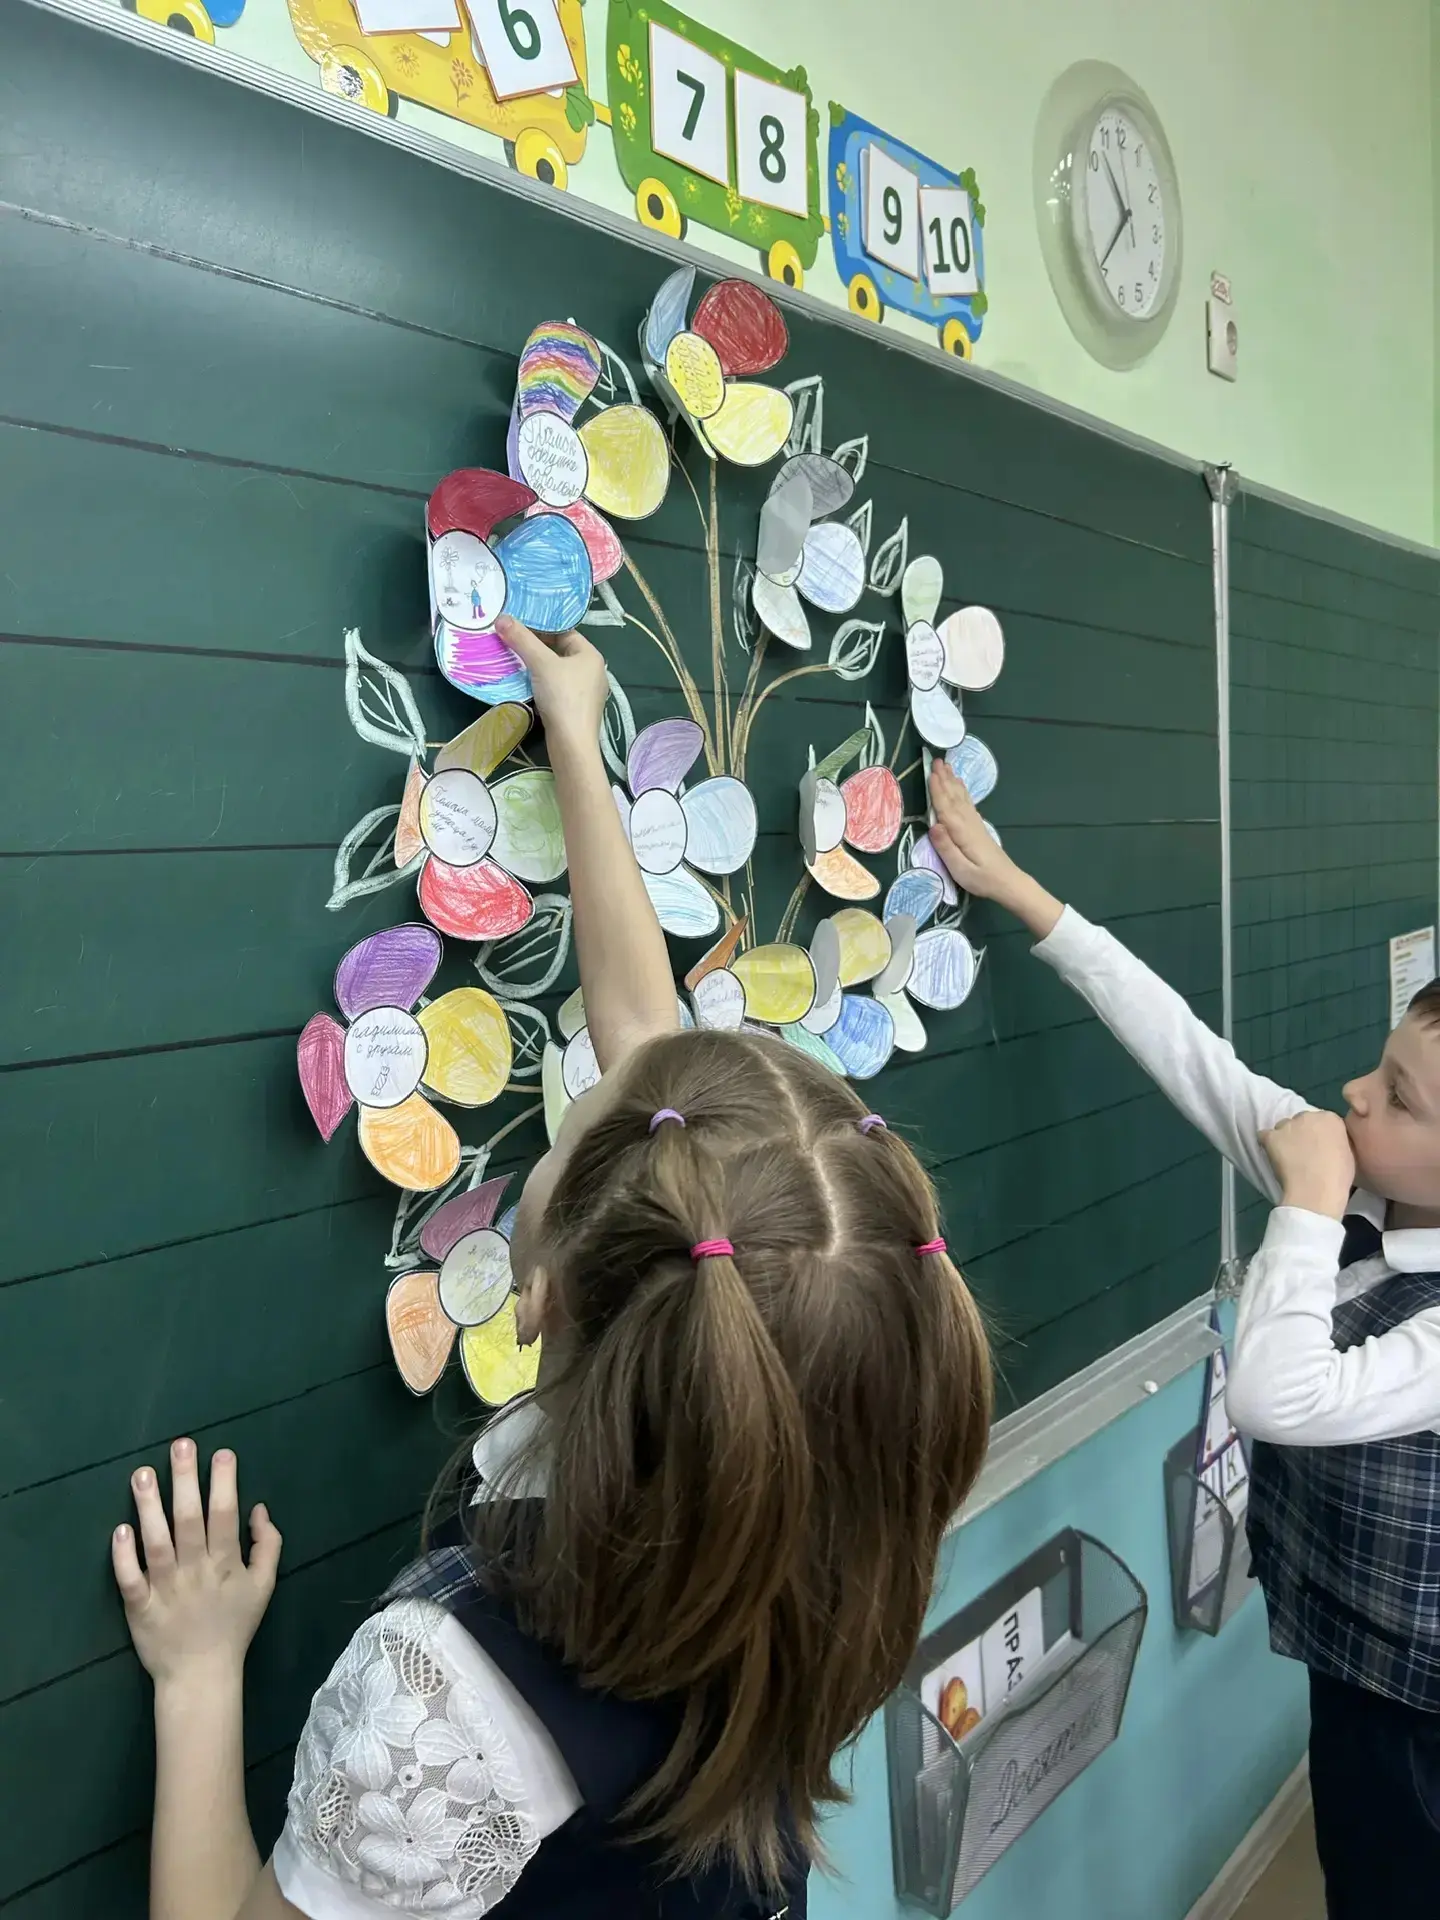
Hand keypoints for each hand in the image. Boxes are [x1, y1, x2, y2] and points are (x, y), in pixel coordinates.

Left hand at [113, 1440, 280, 1691]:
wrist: (201, 1676)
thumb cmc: (233, 1626)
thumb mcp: (264, 1586)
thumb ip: (267, 1545)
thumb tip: (259, 1508)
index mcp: (226, 1563)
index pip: (225, 1515)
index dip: (224, 1483)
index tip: (221, 1453)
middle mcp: (195, 1570)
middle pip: (189, 1519)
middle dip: (185, 1480)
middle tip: (180, 1445)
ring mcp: (164, 1588)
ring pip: (156, 1542)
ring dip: (149, 1507)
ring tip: (142, 1474)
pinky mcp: (138, 1606)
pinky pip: (129, 1578)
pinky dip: (124, 1555)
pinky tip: (120, 1528)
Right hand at [496, 614, 608, 753]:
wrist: (572, 744)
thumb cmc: (562, 697)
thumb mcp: (540, 663)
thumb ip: (522, 640)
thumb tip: (501, 618)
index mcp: (590, 655)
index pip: (564, 632)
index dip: (541, 627)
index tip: (518, 627)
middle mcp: (592, 671)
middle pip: (560, 651)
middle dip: (536, 647)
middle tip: (512, 642)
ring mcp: (586, 692)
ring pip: (557, 671)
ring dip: (537, 666)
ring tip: (514, 661)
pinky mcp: (577, 709)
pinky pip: (557, 688)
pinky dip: (542, 684)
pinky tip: (526, 684)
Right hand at [928, 760, 1062, 938]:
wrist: (1008, 883)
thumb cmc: (982, 879)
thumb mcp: (960, 869)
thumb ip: (946, 847)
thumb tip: (933, 825)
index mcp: (961, 832)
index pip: (945, 806)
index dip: (937, 789)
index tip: (930, 771)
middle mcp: (969, 823)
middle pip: (954, 797)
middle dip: (945, 779)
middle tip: (937, 760)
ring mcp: (975, 824)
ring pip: (961, 798)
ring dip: (953, 781)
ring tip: (947, 766)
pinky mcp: (979, 828)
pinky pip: (968, 804)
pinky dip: (962, 792)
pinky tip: (960, 785)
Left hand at [1261, 1110, 1354, 1220]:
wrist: (1316, 1189)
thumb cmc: (1338, 1176)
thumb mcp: (1348, 1153)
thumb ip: (1337, 1140)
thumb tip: (1329, 1142)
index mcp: (1331, 1119)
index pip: (1322, 1120)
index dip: (1318, 1134)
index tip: (1318, 1147)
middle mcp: (1308, 1116)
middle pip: (1301, 1120)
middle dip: (1301, 1133)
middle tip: (1303, 1152)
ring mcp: (1288, 1125)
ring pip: (1283, 1127)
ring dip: (1284, 1137)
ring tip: (1287, 1156)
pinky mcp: (1271, 1136)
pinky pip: (1264, 1135)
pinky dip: (1266, 1142)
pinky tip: (1271, 1154)